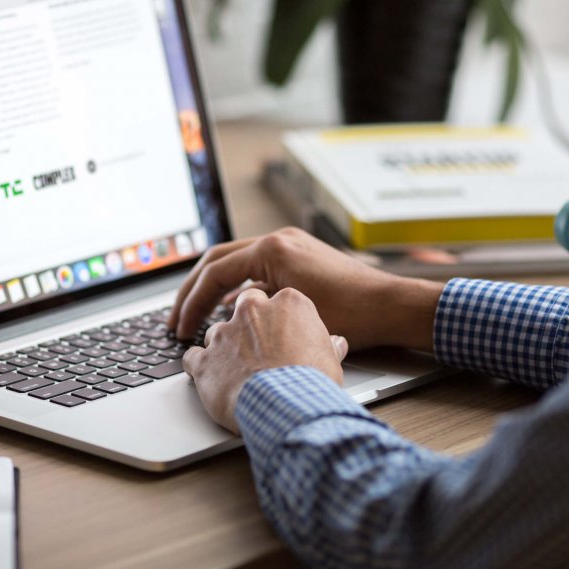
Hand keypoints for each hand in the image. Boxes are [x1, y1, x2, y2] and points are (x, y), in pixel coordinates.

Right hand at [170, 227, 442, 351]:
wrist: (391, 306)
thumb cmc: (352, 314)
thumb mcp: (292, 313)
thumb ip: (252, 309)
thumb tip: (224, 317)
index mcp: (273, 249)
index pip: (215, 272)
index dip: (192, 303)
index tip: (181, 328)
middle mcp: (279, 240)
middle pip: (218, 260)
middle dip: (193, 291)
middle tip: (176, 319)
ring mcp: (289, 245)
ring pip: (235, 262)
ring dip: (213, 288)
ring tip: (196, 316)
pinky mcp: (299, 256)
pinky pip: (256, 268)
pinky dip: (238, 288)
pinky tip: (231, 311)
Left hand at [182, 286, 347, 433]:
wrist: (287, 406)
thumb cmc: (312, 382)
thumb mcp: (331, 360)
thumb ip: (328, 346)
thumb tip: (336, 344)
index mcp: (287, 303)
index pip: (277, 300)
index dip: (278, 319)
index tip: (281, 333)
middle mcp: (252, 311)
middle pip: (244, 307)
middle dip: (248, 324)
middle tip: (257, 347)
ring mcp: (225, 333)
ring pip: (217, 332)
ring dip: (224, 348)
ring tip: (237, 371)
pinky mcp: (205, 359)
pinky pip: (193, 357)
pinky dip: (199, 367)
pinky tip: (211, 379)